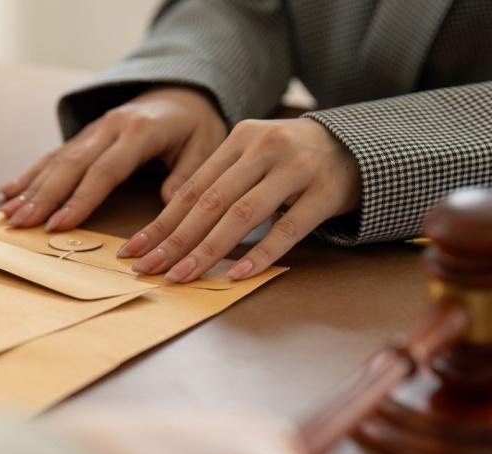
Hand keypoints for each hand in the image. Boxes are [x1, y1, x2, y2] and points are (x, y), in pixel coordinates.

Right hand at [0, 87, 226, 231]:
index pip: (105, 169)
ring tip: (6, 214)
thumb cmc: (195, 125)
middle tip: (21, 223)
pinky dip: (29, 174)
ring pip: (57, 160)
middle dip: (43, 196)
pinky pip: (53, 155)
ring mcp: (94, 129)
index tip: (59, 223)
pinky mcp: (85, 135)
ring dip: (30, 189)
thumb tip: (170, 202)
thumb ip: (187, 173)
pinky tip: (7, 191)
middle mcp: (110, 127)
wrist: (182, 91)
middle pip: (71, 165)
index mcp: (139, 132)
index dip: (81, 198)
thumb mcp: (204, 145)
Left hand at [119, 118, 360, 281]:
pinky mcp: (324, 191)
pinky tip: (239, 274)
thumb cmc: (292, 160)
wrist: (357, 145)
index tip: (134, 252)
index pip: (192, 188)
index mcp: (239, 139)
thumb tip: (171, 231)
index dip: (161, 223)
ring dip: (209, 250)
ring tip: (184, 276)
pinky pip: (288, 228)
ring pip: (243, 214)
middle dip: (175, 240)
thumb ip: (220, 185)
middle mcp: (264, 148)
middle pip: (211, 202)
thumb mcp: (254, 159)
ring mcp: (296, 169)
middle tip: (149, 270)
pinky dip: (262, 253)